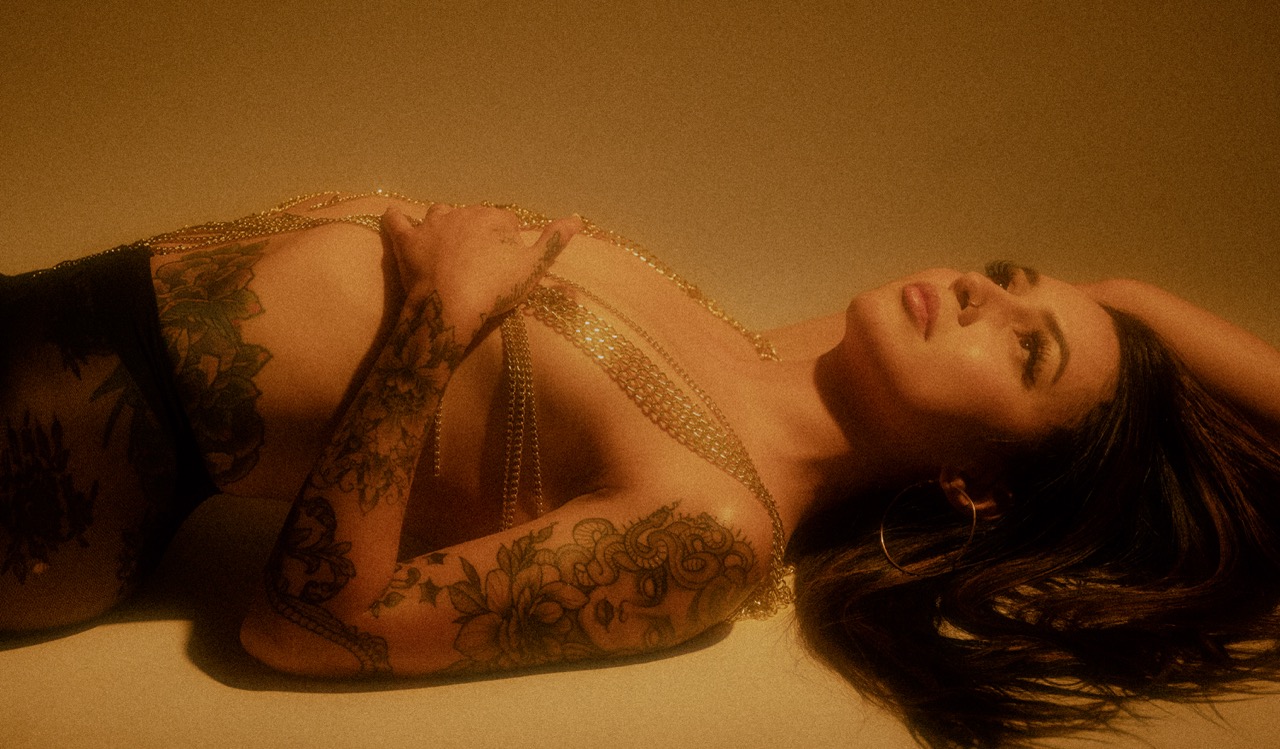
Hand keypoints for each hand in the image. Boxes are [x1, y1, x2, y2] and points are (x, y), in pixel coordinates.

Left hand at [381, 203, 580, 339]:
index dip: (509, 242)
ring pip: (438, 213)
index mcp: (492, 218)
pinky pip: (396, 220)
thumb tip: (576, 217)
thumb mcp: (532, 267)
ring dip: (444, 224)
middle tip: (481, 263)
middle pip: (473, 217)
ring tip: (448, 244)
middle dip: (479, 233)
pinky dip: (397, 220)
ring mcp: (430, 225)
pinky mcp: (406, 241)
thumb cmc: (494, 289)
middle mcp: (461, 213)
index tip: (507, 263)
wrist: (449, 308)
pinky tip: (397, 221)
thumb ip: (553, 241)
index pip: (506, 222)